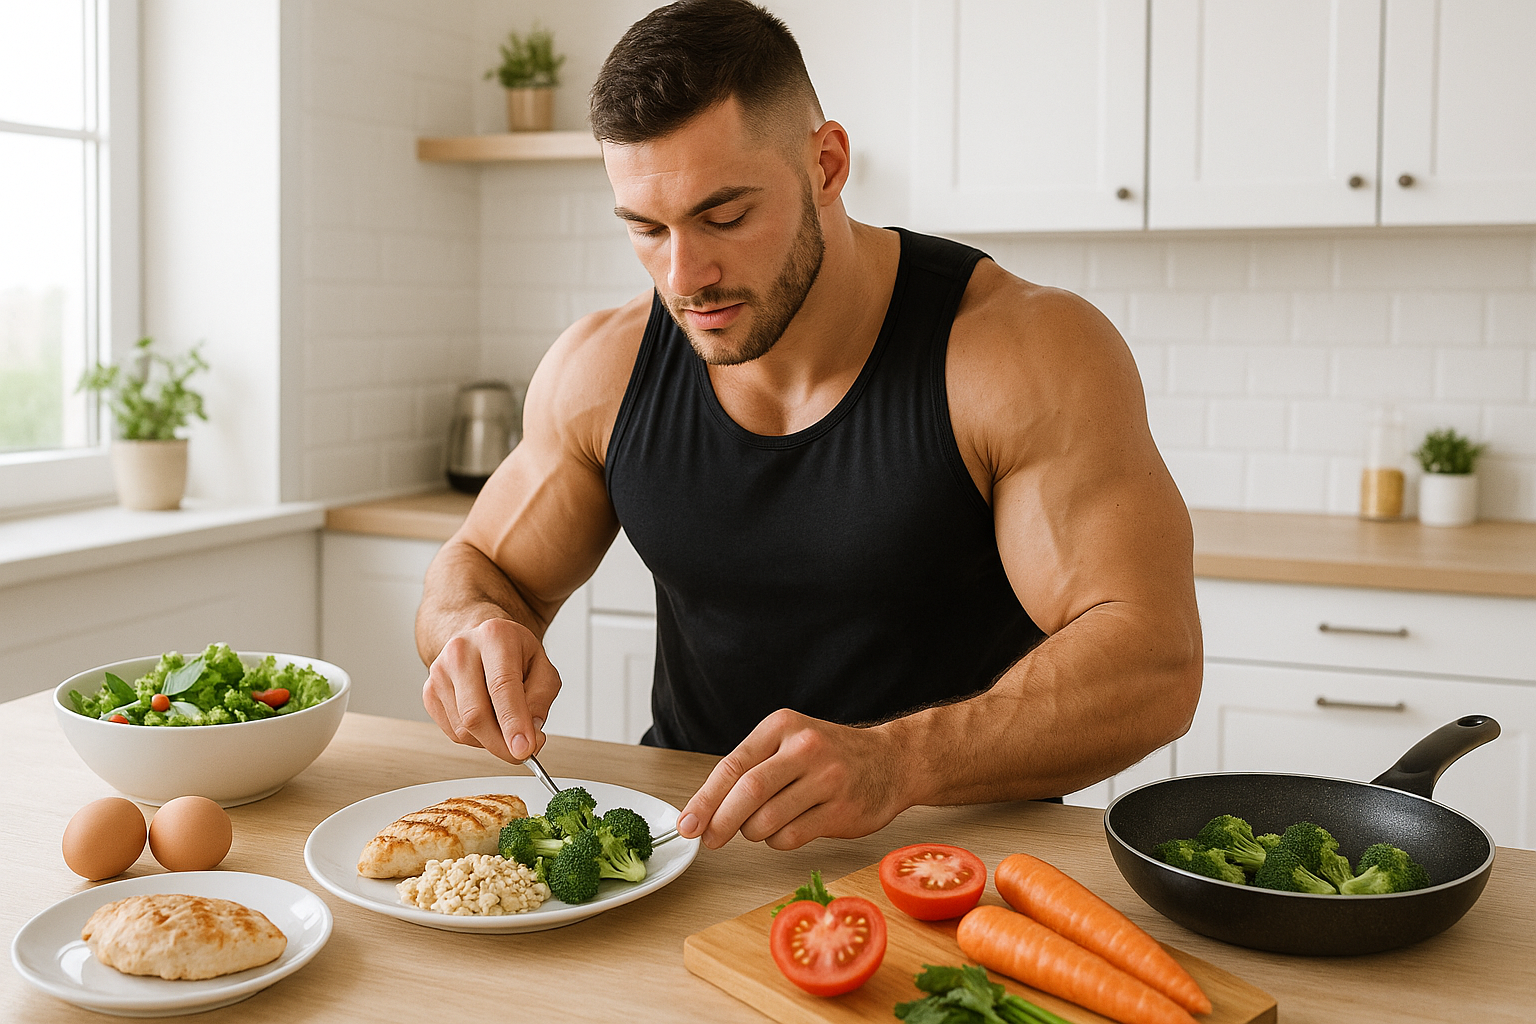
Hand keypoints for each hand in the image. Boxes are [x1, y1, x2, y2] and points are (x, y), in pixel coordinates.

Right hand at [422, 617, 561, 763]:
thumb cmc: (512, 653)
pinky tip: (488, 721)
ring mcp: (439, 672)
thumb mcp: (542, 666)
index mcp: (494, 636)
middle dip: (501, 744)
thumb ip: (541, 698)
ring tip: (506, 724)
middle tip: (522, 753)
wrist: (480, 640)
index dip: (513, 722)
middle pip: (476, 713)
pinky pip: (453, 732)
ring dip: (490, 741)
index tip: (525, 749)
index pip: (502, 686)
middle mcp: (461, 651)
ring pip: (464, 729)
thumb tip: (529, 734)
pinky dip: (475, 738)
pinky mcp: (429, 692)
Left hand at [676, 709, 910, 849]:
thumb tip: (703, 811)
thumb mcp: (789, 743)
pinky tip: (790, 827)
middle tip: (709, 840)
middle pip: (747, 793)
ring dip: (754, 832)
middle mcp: (804, 747)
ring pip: (767, 820)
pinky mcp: (842, 809)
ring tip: (765, 823)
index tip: (687, 823)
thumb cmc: (830, 755)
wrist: (892, 761)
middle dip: (720, 822)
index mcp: (782, 726)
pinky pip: (792, 837)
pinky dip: (779, 841)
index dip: (704, 799)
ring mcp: (827, 779)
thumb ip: (750, 769)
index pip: (732, 766)